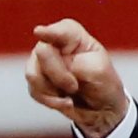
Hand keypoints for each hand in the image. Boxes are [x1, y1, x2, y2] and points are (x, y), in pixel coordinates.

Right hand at [26, 19, 129, 137]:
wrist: (101, 108)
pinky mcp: (36, 80)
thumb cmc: (104, 83)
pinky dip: (51, 101)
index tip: (40, 32)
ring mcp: (41, 62)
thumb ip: (78, 63)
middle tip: (75, 86)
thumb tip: (59, 62)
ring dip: (54, 91)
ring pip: (34, 74)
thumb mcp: (99, 71)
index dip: (50, 32)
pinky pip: (34, 90)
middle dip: (59, 75)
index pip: (62, 30)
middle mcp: (53, 44)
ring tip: (71, 95)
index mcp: (74, 36)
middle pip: (43, 53)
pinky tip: (66, 102)